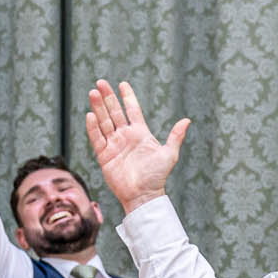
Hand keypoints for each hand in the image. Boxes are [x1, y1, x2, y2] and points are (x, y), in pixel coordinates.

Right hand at [85, 79, 188, 214]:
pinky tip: (91, 115)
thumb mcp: (169, 154)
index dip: (128, 97)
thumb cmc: (157, 176)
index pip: (132, 110)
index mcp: (140, 133)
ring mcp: (114, 145)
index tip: (123, 84)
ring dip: (98, 107)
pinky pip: (97, 138)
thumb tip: (187, 120)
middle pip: (114, 112)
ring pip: (104, 122)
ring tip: (93, 93)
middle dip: (108, 97)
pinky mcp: (104, 156)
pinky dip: (93, 127)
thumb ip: (175, 137)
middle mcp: (125, 136)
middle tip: (101, 82)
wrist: (144, 195)